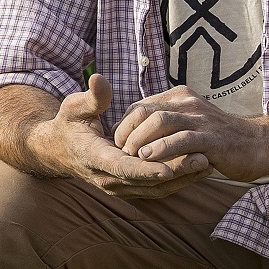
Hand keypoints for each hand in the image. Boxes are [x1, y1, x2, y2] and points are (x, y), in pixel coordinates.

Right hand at [34, 74, 212, 199]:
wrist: (59, 151)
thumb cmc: (69, 125)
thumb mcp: (74, 107)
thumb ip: (91, 97)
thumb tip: (99, 80)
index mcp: (94, 157)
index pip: (123, 167)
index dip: (146, 168)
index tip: (170, 167)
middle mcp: (107, 178)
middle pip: (145, 181)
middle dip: (176, 172)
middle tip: (204, 159)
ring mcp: (118, 187)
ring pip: (154, 189)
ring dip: (182, 179)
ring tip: (208, 163)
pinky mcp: (128, 188)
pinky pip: (155, 189)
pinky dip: (177, 182)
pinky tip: (197, 169)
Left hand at [115, 85, 268, 182]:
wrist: (258, 144)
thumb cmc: (217, 138)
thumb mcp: (189, 122)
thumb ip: (165, 124)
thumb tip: (132, 135)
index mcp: (179, 97)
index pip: (140, 106)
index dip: (124, 125)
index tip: (117, 144)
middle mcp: (188, 103)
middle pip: (145, 111)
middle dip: (126, 132)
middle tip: (120, 151)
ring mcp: (201, 119)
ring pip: (160, 122)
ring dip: (139, 139)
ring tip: (131, 155)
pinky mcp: (212, 138)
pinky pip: (182, 140)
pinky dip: (161, 149)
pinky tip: (148, 159)